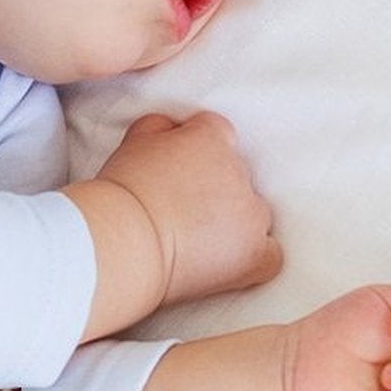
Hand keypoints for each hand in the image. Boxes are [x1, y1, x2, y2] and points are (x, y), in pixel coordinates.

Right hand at [94, 111, 280, 306]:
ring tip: (194, 241)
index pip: (216, 134)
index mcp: (212, 138)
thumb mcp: (133, 142)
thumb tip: (172, 129)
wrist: (122, 241)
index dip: (194, 153)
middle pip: (236, 175)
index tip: (175, 172)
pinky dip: (253, 257)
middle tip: (177, 210)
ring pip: (253, 213)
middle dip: (213, 190)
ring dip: (232, 223)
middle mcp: (239, 171)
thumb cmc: (120, 194)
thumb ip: (160, 128)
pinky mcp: (254, 254)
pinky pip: (269, 254)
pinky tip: (227, 263)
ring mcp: (251, 214)